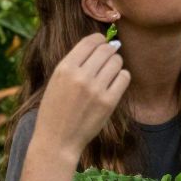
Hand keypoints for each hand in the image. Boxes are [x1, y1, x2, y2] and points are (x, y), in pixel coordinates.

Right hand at [36, 32, 129, 152]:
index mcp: (64, 68)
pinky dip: (121, 77)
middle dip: (109, 51)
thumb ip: (75, 62)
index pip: (90, 41)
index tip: (101, 44)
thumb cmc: (55, 109)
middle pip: (106, 49)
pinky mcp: (108, 102)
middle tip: (107, 59)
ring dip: (115, 64)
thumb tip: (103, 43)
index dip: (99, 40)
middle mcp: (81, 76)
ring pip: (117, 62)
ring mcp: (96, 89)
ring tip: (108, 73)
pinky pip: (124, 77)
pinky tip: (114, 84)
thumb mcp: (56, 80)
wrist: (57, 140)